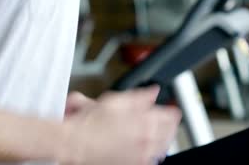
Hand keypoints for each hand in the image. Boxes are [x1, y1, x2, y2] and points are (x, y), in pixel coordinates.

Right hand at [62, 86, 180, 164]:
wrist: (77, 143)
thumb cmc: (90, 123)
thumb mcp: (115, 100)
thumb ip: (139, 95)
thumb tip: (153, 91)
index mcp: (145, 119)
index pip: (171, 115)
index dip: (170, 110)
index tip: (170, 109)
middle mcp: (147, 138)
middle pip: (170, 131)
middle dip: (169, 124)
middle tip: (168, 121)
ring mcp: (143, 153)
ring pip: (163, 146)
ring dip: (164, 139)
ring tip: (162, 134)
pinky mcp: (136, 164)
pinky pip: (153, 159)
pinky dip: (154, 153)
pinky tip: (150, 150)